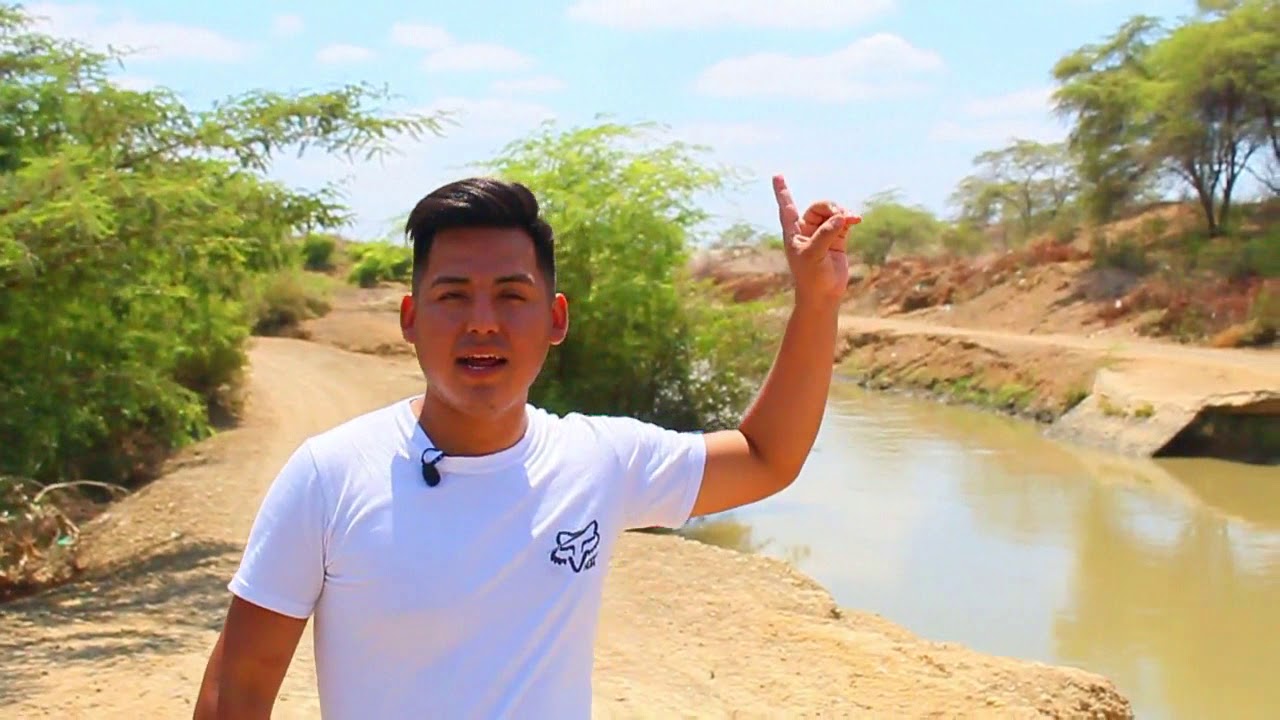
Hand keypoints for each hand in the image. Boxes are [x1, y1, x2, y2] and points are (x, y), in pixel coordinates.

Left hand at [772, 174, 859, 307]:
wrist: (823, 295)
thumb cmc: (811, 277)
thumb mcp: (814, 254)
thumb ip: (826, 234)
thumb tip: (840, 217)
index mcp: (793, 232)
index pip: (786, 207)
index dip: (782, 191)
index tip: (777, 175)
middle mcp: (807, 231)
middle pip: (818, 207)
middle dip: (830, 207)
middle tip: (840, 214)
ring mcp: (823, 235)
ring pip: (832, 213)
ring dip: (842, 212)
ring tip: (851, 218)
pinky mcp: (837, 240)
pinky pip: (843, 222)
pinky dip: (849, 218)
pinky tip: (856, 219)